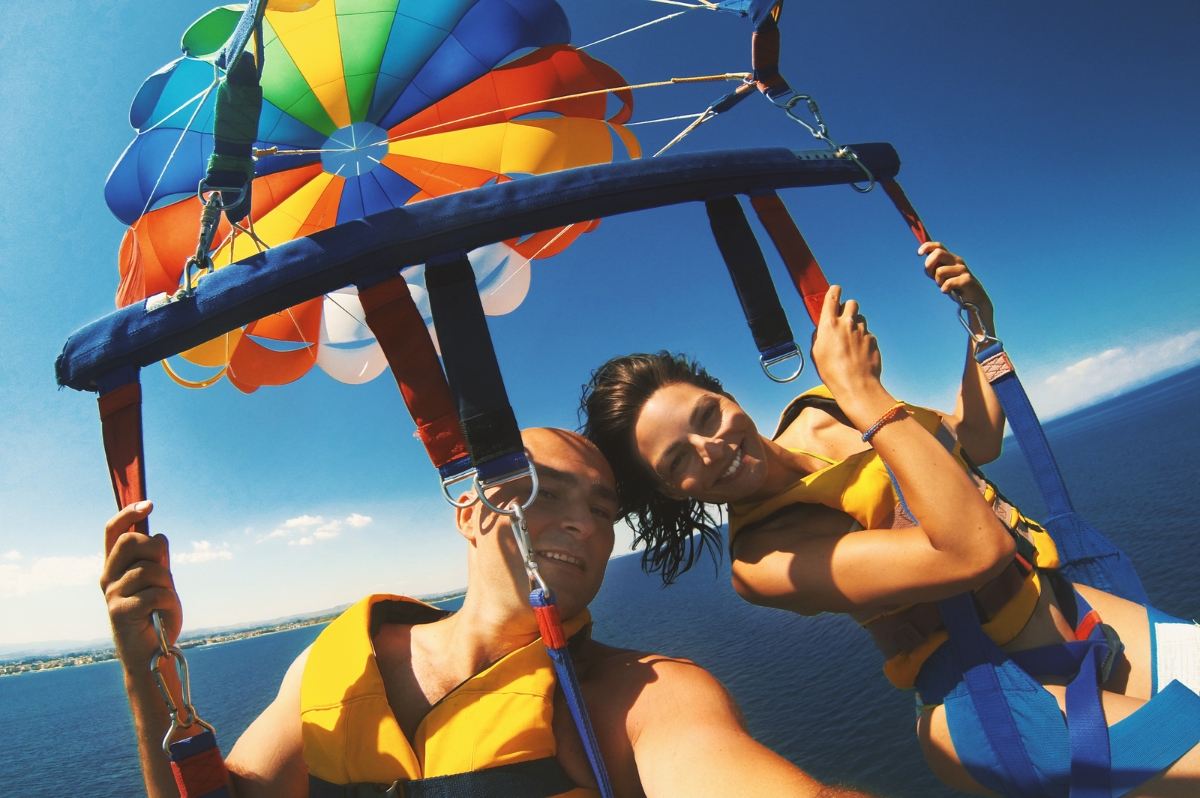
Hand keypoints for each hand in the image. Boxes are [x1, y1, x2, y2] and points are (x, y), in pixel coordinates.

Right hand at [100, 502, 181, 669]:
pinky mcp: (119, 611)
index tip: (149, 504)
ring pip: (150, 569)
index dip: (128, 514)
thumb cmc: (156, 614)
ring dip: (167, 583)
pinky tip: (163, 614)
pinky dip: (169, 602)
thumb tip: (158, 536)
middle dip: (156, 549)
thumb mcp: (160, 581)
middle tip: (164, 569)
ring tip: (164, 601)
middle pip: (131, 541)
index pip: (113, 531)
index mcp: (115, 566)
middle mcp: (108, 577)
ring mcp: (111, 594)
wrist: (151, 652)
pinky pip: (156, 593)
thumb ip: (157, 560)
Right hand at [811, 286, 885, 408]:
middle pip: (851, 303)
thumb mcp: (816, 353)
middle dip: (848, 309)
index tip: (836, 290)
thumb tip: (822, 329)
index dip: (834, 291)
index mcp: (829, 324)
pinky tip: (858, 354)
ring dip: (856, 325)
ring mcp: (862, 331)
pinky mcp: (873, 340)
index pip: (833, 296)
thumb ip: (819, 336)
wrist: (856, 385)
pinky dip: (863, 340)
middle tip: (844, 320)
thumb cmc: (832, 372)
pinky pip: (867, 334)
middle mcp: (847, 323)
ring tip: (851, 342)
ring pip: (860, 319)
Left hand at [919, 242, 994, 333]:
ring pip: (940, 271)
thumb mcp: (942, 276)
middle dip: (929, 264)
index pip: (938, 246)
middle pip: (938, 253)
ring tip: (944, 286)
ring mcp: (962, 269)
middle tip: (931, 275)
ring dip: (938, 281)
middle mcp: (957, 261)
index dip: (927, 247)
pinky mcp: (966, 280)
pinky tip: (948, 291)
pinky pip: (948, 283)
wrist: (973, 299)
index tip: (919, 254)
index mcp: (950, 258)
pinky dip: (944, 289)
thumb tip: (926, 264)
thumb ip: (933, 269)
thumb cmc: (955, 287)